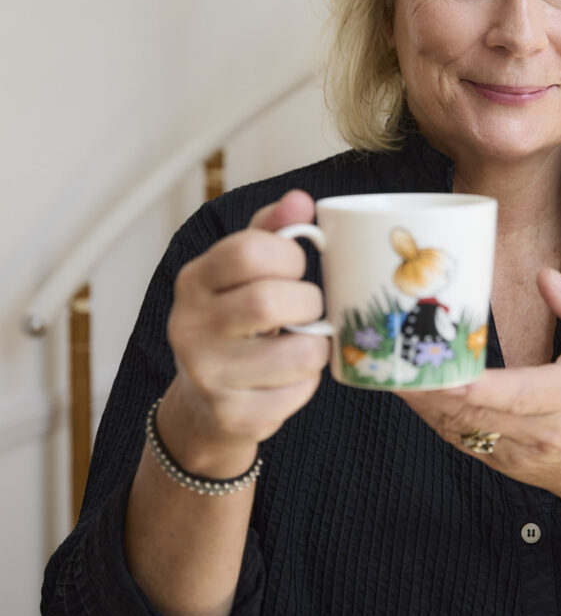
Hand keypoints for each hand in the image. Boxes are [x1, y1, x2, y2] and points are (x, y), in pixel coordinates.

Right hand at [161, 190, 329, 473]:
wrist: (204, 406)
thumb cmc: (234, 324)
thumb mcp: (241, 273)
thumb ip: (269, 232)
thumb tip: (301, 200)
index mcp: (194, 280)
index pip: (250, 250)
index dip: (289, 256)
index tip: (293, 269)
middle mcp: (189, 326)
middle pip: (270, 302)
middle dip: (308, 303)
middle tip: (307, 309)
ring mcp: (208, 375)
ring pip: (298, 352)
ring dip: (316, 346)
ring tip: (303, 343)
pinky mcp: (234, 415)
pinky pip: (299, 392)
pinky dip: (307, 383)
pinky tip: (288, 378)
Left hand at [398, 268, 560, 509]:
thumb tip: (546, 275)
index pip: (515, 394)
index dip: (473, 385)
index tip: (442, 367)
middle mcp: (536, 431)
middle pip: (473, 411)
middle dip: (429, 387)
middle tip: (394, 357)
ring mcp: (512, 452)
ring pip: (456, 427)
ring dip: (420, 401)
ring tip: (387, 370)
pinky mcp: (494, 461)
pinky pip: (454, 437)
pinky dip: (428, 414)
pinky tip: (405, 390)